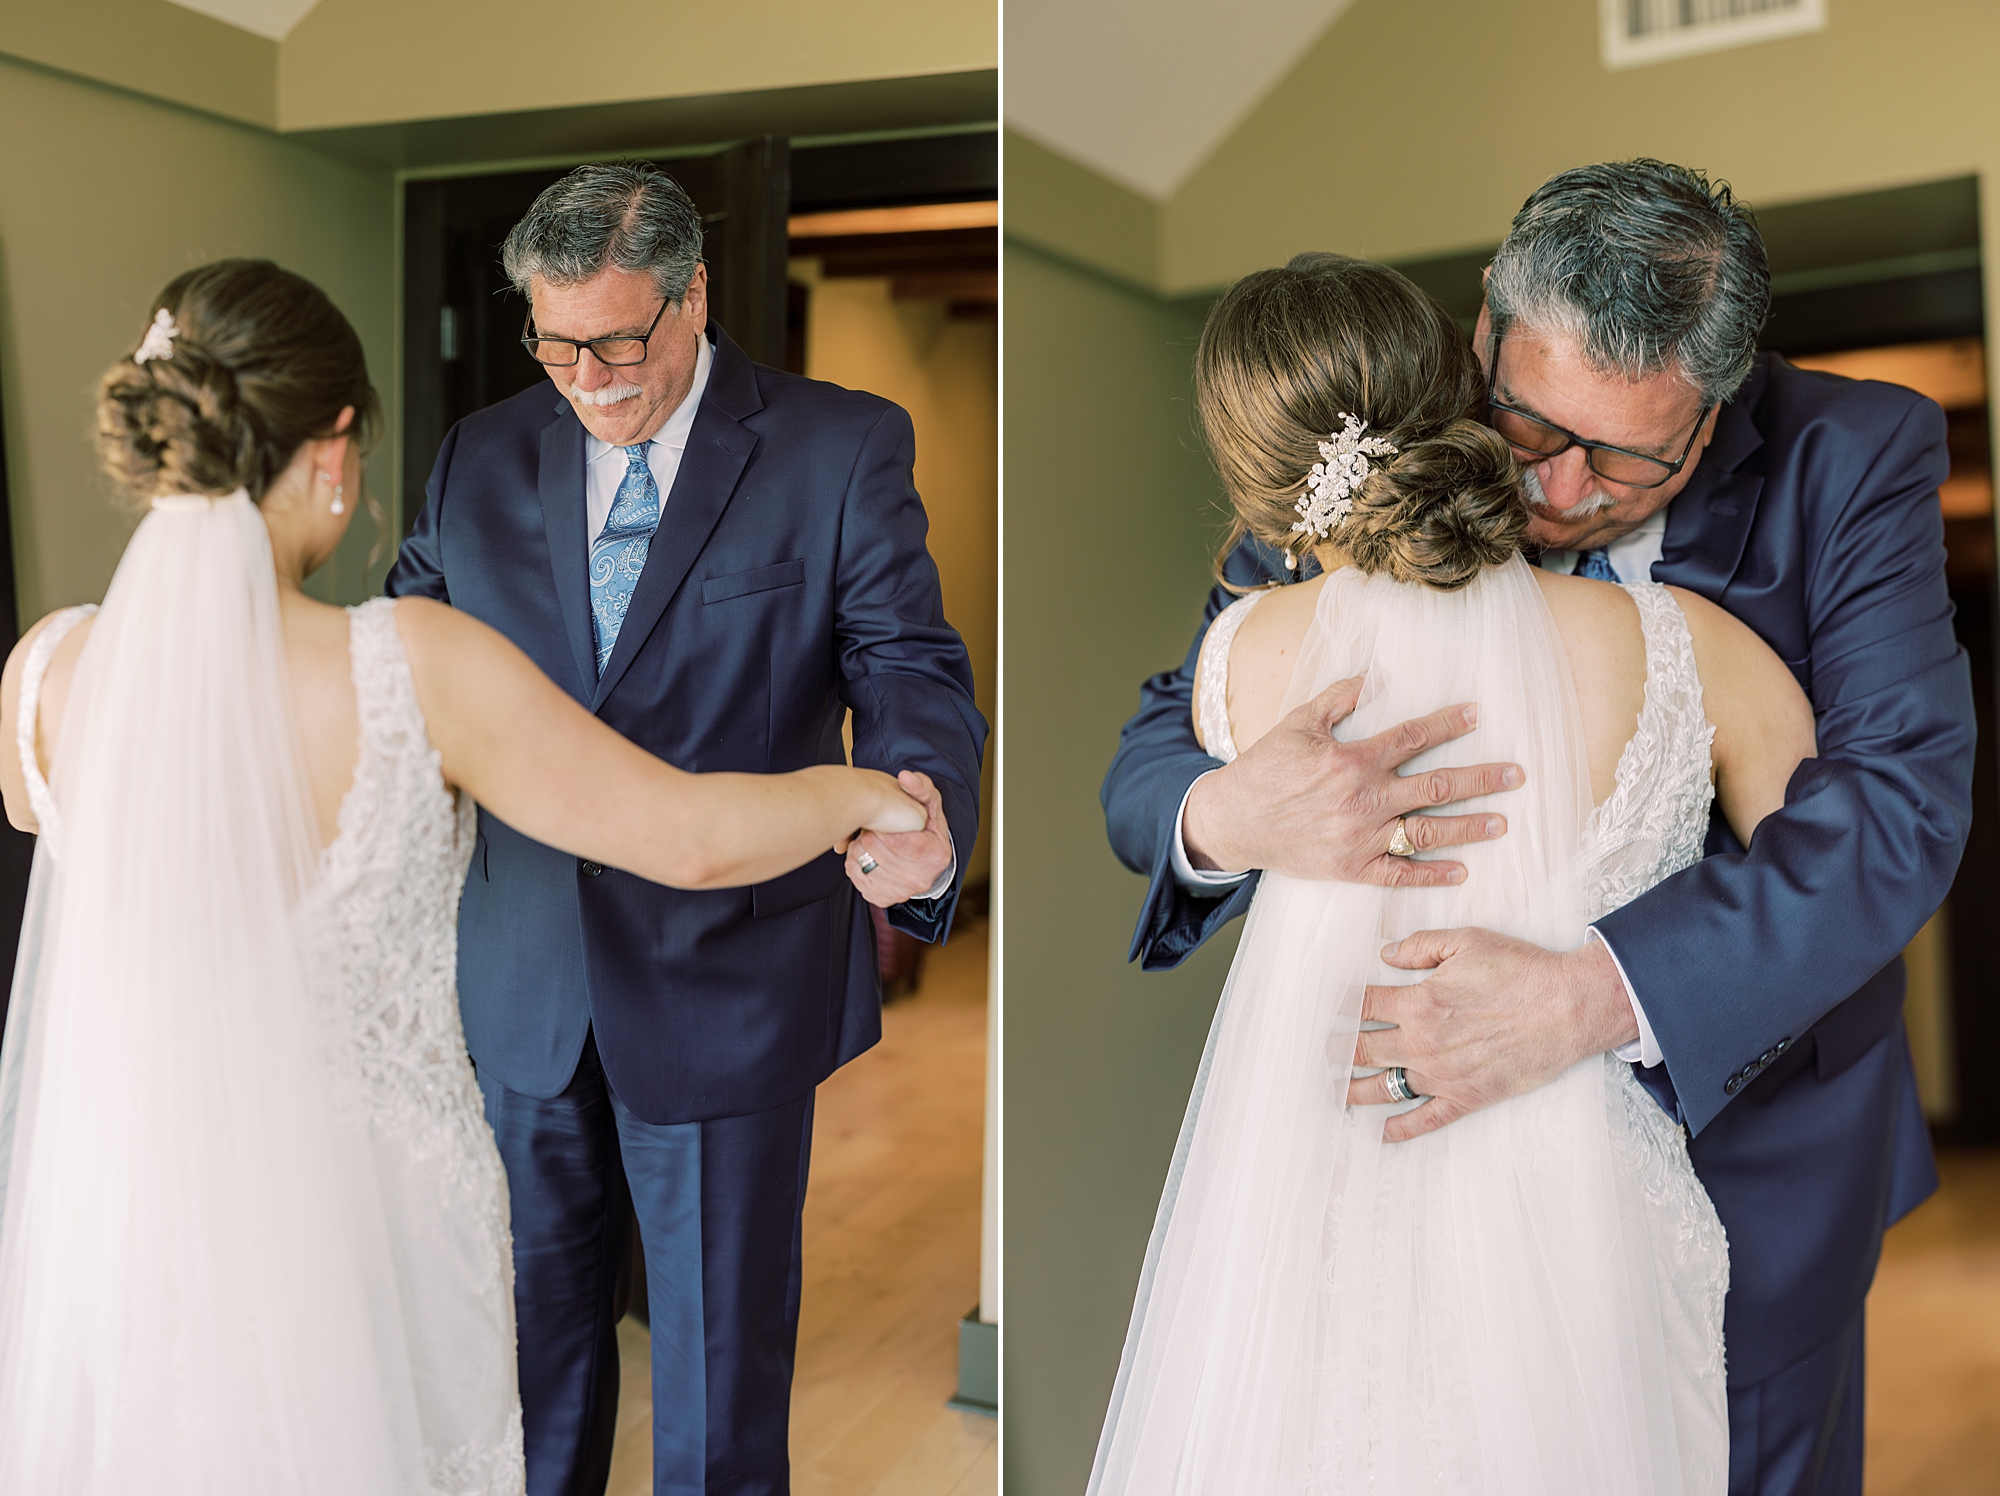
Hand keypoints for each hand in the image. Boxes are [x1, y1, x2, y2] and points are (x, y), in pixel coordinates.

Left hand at [843, 770, 951, 908]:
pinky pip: (855, 877)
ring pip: (861, 862)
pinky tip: (865, 854)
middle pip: (875, 849)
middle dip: (870, 833)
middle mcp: (920, 878)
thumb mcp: (930, 805)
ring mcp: (901, 892)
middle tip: (875, 827)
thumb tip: (905, 777)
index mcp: (935, 855)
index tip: (882, 817)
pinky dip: (855, 862)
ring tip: (870, 839)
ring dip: (860, 847)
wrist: (926, 863)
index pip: (897, 838)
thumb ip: (921, 788)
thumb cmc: (927, 831)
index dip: (883, 824)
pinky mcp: (882, 899)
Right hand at [1181, 676, 1523, 885]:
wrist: (1233, 820)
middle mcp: (1364, 798)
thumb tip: (1374, 677)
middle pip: (1437, 787)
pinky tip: (1461, 871)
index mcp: (1353, 760)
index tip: (1477, 715)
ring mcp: (1360, 837)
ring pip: (1428, 831)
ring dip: (1470, 826)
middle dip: (1481, 779)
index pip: (1413, 737)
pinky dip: (1431, 874)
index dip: (1449, 724)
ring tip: (1502, 822)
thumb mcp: (1298, 722)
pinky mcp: (1350, 868)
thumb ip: (1338, 699)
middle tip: (1516, 775)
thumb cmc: (1265, 767)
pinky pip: (1399, 873)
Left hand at [1347, 928, 1636, 1141]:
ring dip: (1354, 1091)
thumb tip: (1386, 955)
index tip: (1326, 1009)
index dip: (1340, 1006)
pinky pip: (1426, 1119)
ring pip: (1384, 1088)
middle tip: (1321, 1052)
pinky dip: (1402, 1129)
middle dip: (1336, 1050)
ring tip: (1335, 1091)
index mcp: (1418, 1003)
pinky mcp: (1467, 1097)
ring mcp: (1442, 1074)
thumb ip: (1420, 947)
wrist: (1568, 1008)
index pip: (1362, 1006)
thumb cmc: (1521, 971)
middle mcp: (1422, 1042)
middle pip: (1361, 1050)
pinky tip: (1384, 1133)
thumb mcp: (1466, 942)